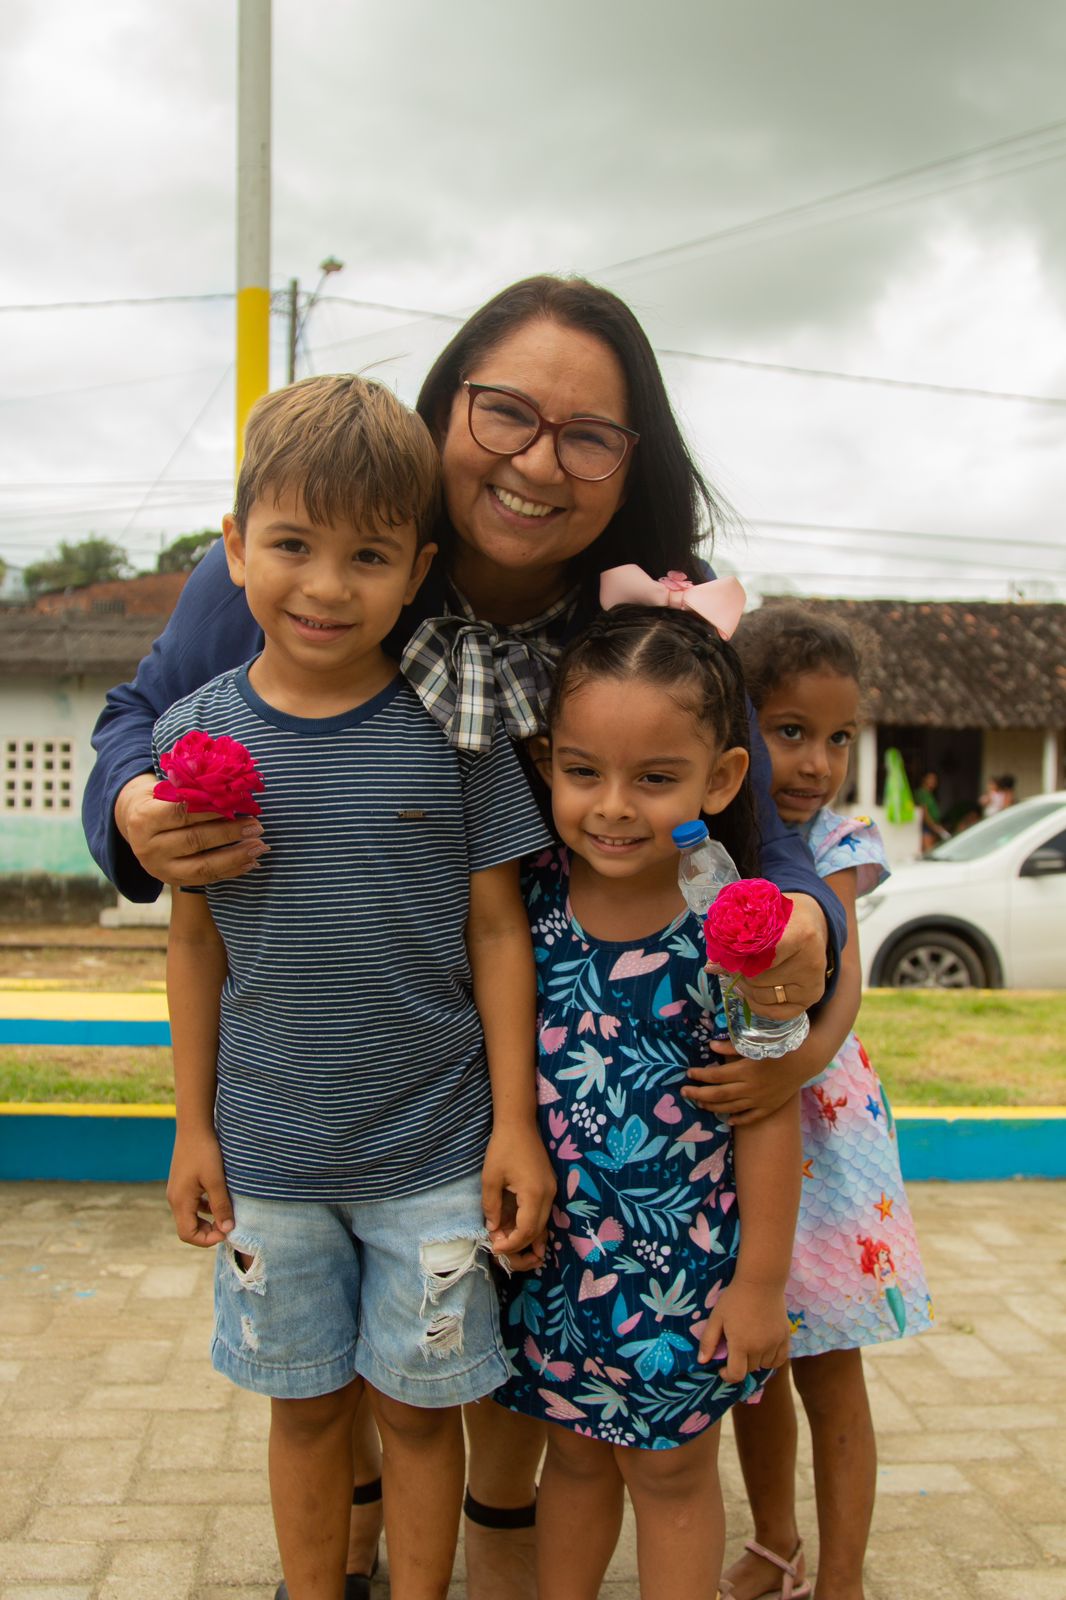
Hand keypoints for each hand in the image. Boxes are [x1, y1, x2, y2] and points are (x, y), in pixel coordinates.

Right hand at [116, 773, 268, 887]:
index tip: (238, 803)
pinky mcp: (173, 881)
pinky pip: (206, 879)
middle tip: (257, 826)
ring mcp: (160, 868)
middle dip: (229, 833)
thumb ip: (186, 784)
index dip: (212, 809)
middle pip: (194, 841)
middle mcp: (148, 847)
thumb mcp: (164, 788)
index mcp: (145, 819)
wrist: (135, 827)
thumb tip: (209, 771)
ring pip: (202, 866)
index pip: (181, 813)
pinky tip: (251, 862)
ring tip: (260, 846)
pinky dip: (231, 871)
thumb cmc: (158, 801)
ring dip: (235, 856)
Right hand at [167, 1127, 234, 1246]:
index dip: (206, 1239)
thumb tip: (227, 1230)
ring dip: (207, 1220)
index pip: (187, 1234)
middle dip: (207, 1232)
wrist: (193, 1126)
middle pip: (187, 1227)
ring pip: (190, 1215)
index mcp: (180, 1201)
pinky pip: (191, 1203)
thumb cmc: (204, 1152)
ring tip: (226, 1214)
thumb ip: (221, 1206)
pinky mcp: (182, 1183)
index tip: (226, 1231)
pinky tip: (218, 1199)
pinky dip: (204, 1208)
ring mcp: (177, 1190)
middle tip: (228, 1226)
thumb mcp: (216, 1180)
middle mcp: (174, 1199)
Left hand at [481, 1122, 555, 1266]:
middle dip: (519, 1245)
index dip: (512, 1244)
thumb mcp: (490, 1178)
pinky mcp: (550, 1187)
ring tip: (509, 1245)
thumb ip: (491, 1207)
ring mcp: (552, 1191)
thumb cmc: (503, 1148)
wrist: (519, 1124)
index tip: (495, 1248)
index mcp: (534, 1194)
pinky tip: (520, 1231)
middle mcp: (548, 1195)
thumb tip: (493, 1230)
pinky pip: (543, 1213)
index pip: (526, 1231)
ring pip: (543, 1224)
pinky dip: (532, 1226)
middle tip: (499, 1248)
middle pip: (538, 1232)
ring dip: (527, 1237)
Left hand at [683, 1047, 809, 1125]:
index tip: (688, 1073)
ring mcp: (759, 1100)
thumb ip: (731, 1047)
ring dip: (712, 1106)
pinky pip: (749, 1117)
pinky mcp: (768, 1107)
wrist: (805, 1060)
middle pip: (718, 1094)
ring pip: (730, 1108)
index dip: (700, 1075)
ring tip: (699, 1103)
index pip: (715, 1076)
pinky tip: (726, 1119)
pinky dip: (737, 1119)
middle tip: (684, 1092)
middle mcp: (750, 1088)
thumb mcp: (755, 1044)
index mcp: (745, 1070)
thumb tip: (710, 1046)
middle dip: (698, 1093)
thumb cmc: (778, 1047)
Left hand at [699, 1278, 789, 1383]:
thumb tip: (702, 1362)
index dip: (727, 1376)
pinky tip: (765, 1349)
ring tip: (749, 1345)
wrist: (761, 1281)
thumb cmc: (735, 1298)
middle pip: (750, 1369)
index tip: (722, 1367)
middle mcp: (760, 1347)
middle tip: (735, 1348)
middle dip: (740, 1363)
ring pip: (765, 1365)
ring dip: (756, 1361)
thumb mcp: (716, 1317)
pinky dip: (772, 1359)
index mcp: (741, 1344)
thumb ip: (708, 1341)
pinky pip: (780, 1359)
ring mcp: (775, 1343)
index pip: (736, 1375)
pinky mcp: (785, 1337)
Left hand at [711, 892, 826, 1017]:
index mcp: (800, 935)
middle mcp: (810, 962)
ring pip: (762, 995)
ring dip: (746, 987)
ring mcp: (812, 982)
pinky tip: (749, 993)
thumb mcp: (763, 918)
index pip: (757, 955)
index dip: (735, 956)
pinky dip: (757, 1005)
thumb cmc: (783, 917)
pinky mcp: (812, 997)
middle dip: (738, 972)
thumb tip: (710, 967)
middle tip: (732, 963)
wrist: (814, 921)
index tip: (723, 953)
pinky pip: (777, 1012)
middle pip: (757, 977)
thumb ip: (739, 939)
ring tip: (742, 974)